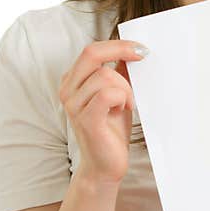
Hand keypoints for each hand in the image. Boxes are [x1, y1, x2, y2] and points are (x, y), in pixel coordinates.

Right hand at [58, 40, 147, 184]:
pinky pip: (107, 94)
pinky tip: (124, 109)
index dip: (117, 45)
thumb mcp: (118, 94)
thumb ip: (119, 72)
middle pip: (92, 53)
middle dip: (120, 51)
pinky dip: (123, 98)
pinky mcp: (86, 119)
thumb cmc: (111, 129)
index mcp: (72, 81)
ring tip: (127, 104)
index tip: (140, 48)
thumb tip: (133, 50)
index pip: (91, 50)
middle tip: (142, 56)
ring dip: (126, 88)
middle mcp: (67, 90)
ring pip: (106, 76)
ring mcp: (73, 105)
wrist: (105, 165)